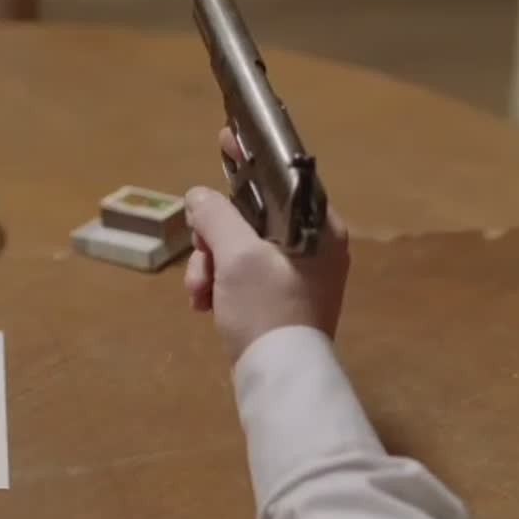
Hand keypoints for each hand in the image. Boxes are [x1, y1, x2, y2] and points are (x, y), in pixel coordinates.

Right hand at [184, 128, 350, 363]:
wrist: (280, 381)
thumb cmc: (267, 311)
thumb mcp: (237, 258)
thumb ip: (216, 217)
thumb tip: (199, 197)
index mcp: (320, 228)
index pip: (283, 177)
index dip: (250, 159)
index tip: (225, 137)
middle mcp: (316, 246)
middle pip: (253, 215)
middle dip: (215, 237)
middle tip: (202, 258)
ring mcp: (300, 275)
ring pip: (242, 247)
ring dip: (211, 265)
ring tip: (199, 294)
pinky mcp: (283, 300)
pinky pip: (245, 275)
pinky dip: (222, 284)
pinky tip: (206, 305)